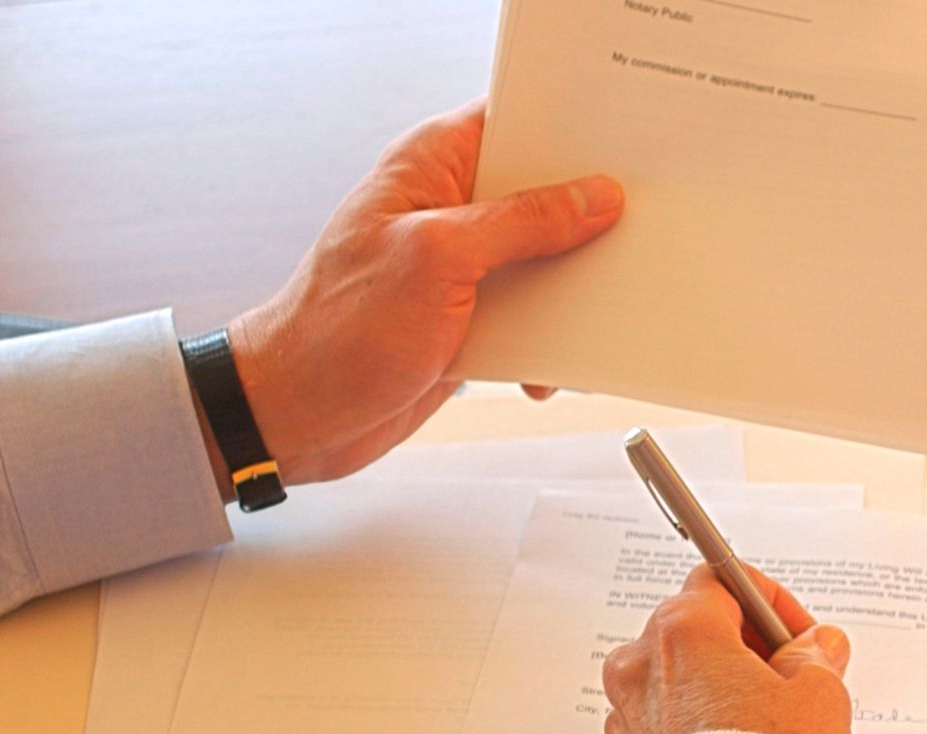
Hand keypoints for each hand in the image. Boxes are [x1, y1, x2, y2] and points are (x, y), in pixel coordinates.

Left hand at [218, 99, 624, 488]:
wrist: (299, 416)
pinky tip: (545, 370)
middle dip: (586, 222)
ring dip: (570, 294)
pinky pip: (532, 321)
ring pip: (544, 263)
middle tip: (626, 237)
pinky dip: (549, 345)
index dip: (567, 134)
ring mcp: (460, 268)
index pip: (513, 123)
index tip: (618, 154)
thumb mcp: (437, 260)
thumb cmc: (335, 331)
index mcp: (430, 167)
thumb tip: (590, 197)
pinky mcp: (469, 321)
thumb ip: (520, 223)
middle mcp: (447, 211)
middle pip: (542, 197)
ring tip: (590, 313)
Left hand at [603, 567, 855, 733]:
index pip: (723, 580)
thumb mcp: (819, 697)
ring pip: (680, 678)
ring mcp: (629, 713)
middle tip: (793, 679)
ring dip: (722, 688)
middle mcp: (643, 664)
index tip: (800, 636)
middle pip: (697, 628)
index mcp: (684, 629)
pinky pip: (667, 722)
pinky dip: (699, 727)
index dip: (772, 604)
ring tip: (769, 725)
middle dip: (747, 647)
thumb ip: (818, 658)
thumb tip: (817, 646)